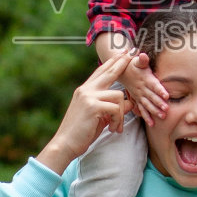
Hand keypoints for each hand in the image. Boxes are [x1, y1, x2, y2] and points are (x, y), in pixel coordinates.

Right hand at [38, 53, 132, 173]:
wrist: (65, 144)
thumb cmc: (82, 132)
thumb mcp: (99, 117)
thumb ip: (112, 108)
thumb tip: (129, 103)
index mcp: (84, 90)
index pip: (100, 72)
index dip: (112, 63)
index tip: (121, 54)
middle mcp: (86, 90)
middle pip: (108, 72)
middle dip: (121, 63)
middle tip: (132, 52)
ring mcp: (89, 96)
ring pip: (118, 95)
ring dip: (122, 113)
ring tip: (116, 127)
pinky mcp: (93, 106)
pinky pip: (116, 108)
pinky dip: (118, 120)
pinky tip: (112, 129)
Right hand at [122, 50, 169, 125]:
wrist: (121, 71)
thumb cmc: (132, 64)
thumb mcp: (136, 60)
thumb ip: (141, 59)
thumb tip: (143, 55)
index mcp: (145, 79)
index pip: (153, 85)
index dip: (160, 90)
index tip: (166, 95)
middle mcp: (142, 88)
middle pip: (151, 96)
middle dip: (159, 103)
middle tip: (167, 109)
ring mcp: (139, 95)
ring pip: (147, 104)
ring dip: (154, 111)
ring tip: (162, 117)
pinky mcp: (137, 99)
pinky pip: (141, 109)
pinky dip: (146, 116)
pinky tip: (152, 124)